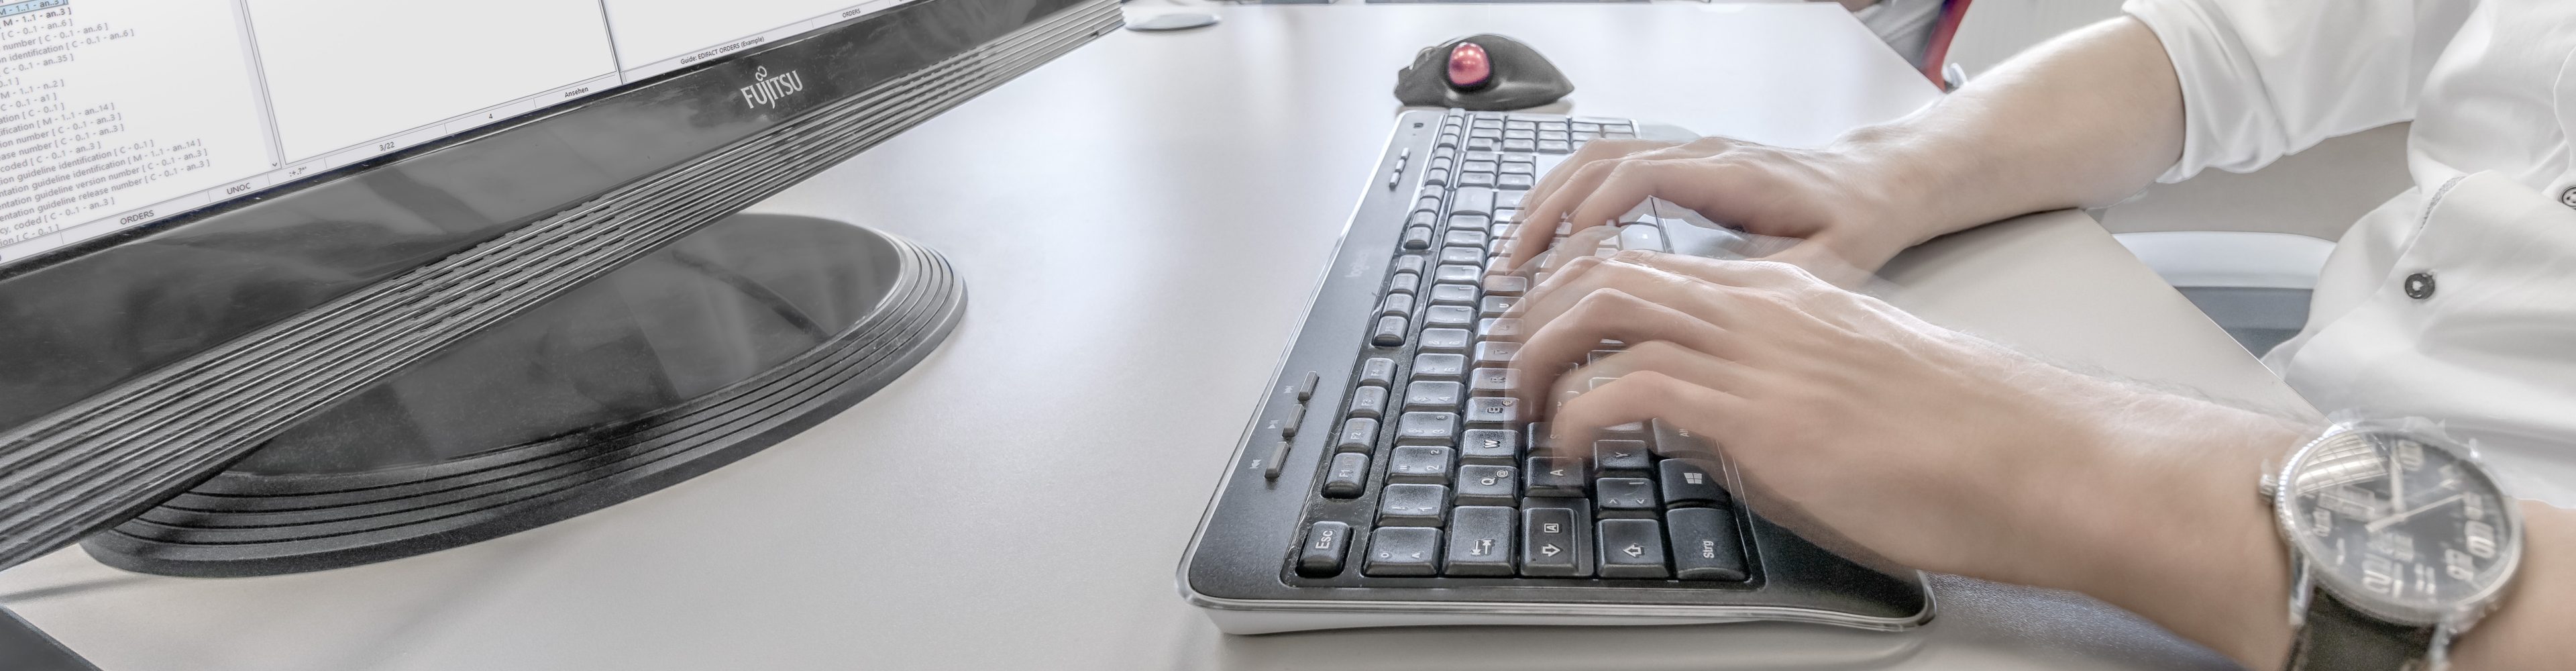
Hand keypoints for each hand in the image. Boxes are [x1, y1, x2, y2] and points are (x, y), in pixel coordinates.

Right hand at [1501, 136, 1934, 279]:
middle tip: (1509, 274)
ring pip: (1591, 162)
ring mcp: (1684, 156)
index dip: (1587, 220)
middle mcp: (1697, 157)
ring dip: (1544, 207)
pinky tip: (1546, 241)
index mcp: (1728, 177)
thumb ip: (1764, 290)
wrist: (1878, 181)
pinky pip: (1604, 169)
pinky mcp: (1679, 167)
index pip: (1634, 180)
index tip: (1555, 269)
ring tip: (1511, 260)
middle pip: (1595, 166)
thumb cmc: (1854, 222)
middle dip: (1544, 217)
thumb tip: (1703, 327)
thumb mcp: (1823, 264)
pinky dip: (1564, 200)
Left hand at [1502, 251, 2300, 583]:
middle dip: (1536, 318)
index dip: (1572, 296)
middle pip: (1606, 272)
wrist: (2037, 459)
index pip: (1645, 267)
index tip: (1537, 339)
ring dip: (1543, 359)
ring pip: (1605, 309)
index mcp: (1781, 297)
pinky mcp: (1760, 411)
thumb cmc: (1960, 444)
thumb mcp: (1835, 403)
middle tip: (1508, 372)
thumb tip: (1686, 430)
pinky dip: (1578, 415)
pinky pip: (1630, 387)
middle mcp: (1759, 307)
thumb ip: (1754, 401)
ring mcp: (1758, 353)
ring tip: (1524, 411)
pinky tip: (1569, 450)